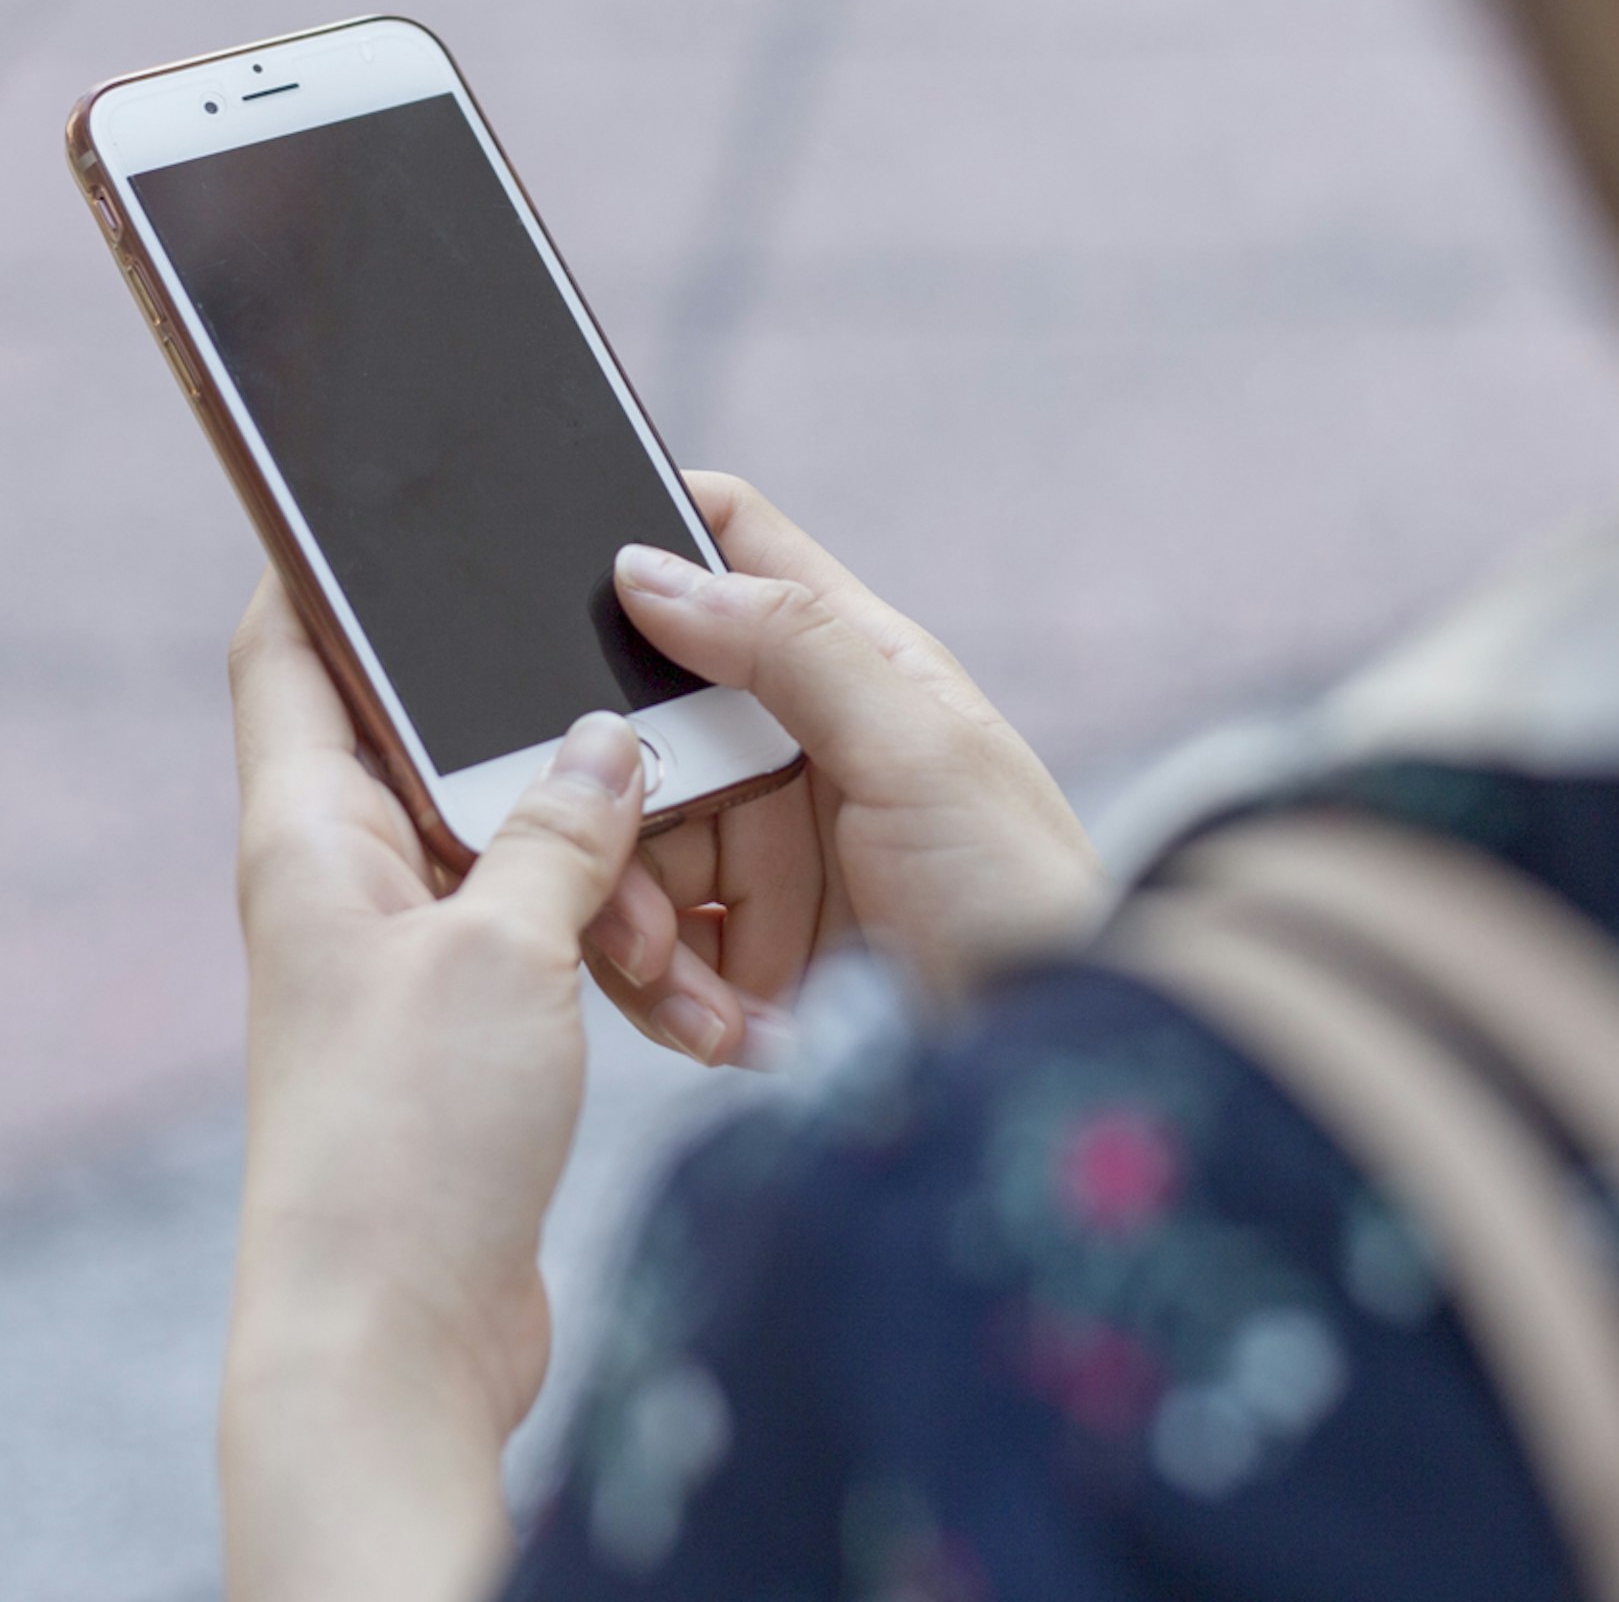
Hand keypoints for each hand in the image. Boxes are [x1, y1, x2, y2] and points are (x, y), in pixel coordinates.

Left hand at [220, 571, 647, 1601]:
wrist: (391, 1345)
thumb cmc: (407, 1142)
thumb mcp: (505, 952)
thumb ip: (562, 832)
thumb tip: (601, 744)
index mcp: (307, 834)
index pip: (289, 649)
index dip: (329, 566)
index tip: (396, 501)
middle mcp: (339, 883)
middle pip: (430, 743)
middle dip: (541, 741)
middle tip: (628, 734)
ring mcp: (395, 960)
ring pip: (508, 846)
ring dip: (594, 863)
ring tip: (658, 913)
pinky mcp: (456, 1033)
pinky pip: (539, 937)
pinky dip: (604, 941)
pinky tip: (669, 974)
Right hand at [582, 473, 1102, 1061]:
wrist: (1044, 1080)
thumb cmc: (1026, 899)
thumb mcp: (920, 751)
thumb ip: (791, 648)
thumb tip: (649, 568)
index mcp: (848, 662)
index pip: (733, 550)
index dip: (653, 537)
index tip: (574, 581)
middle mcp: (796, 745)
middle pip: (644, 727)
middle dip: (615, 806)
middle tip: (619, 877)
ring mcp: (768, 849)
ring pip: (631, 846)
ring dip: (636, 922)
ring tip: (687, 988)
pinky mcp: (750, 949)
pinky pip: (656, 947)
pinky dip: (668, 992)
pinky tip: (725, 1028)